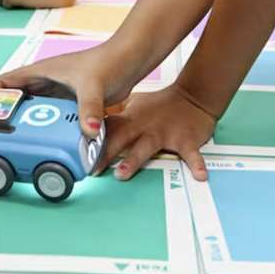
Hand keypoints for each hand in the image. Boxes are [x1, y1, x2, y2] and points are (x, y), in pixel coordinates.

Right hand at [0, 42, 139, 139]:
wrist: (131, 60)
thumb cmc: (110, 62)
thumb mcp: (95, 85)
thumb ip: (89, 108)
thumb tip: (89, 132)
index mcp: (42, 72)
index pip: (6, 83)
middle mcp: (47, 82)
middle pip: (17, 101)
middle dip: (6, 119)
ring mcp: (60, 93)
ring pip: (35, 112)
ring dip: (27, 128)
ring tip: (21, 149)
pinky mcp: (73, 103)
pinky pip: (53, 120)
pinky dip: (48, 132)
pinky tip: (50, 148)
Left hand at [100, 83, 216, 181]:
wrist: (192, 97)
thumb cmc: (159, 105)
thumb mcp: (134, 105)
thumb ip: (114, 116)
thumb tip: (90, 123)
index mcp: (131, 119)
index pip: (106, 129)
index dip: (90, 139)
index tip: (75, 151)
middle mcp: (144, 126)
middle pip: (120, 139)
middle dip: (104, 153)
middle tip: (90, 168)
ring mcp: (164, 133)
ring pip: (146, 147)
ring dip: (133, 160)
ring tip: (121, 173)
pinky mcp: (185, 140)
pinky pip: (191, 155)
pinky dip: (196, 164)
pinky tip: (199, 176)